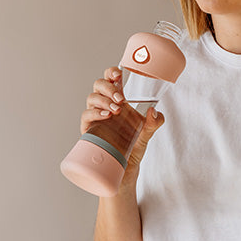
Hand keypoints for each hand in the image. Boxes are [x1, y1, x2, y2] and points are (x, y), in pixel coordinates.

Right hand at [80, 67, 163, 185]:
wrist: (126, 168)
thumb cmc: (135, 147)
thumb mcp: (148, 133)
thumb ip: (154, 123)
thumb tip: (154, 112)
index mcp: (119, 101)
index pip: (111, 79)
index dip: (111, 72)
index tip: (118, 74)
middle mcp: (106, 106)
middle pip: (99, 85)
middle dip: (108, 87)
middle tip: (121, 99)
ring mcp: (96, 117)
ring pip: (92, 98)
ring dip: (104, 100)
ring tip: (116, 111)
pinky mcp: (89, 129)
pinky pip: (86, 115)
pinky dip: (95, 113)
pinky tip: (106, 116)